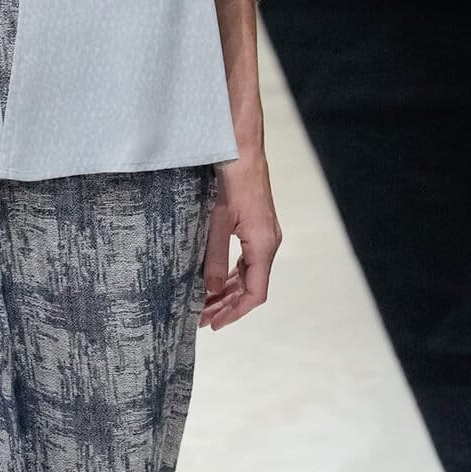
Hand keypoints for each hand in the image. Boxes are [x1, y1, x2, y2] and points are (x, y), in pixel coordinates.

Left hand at [200, 149, 280, 329]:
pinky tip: (213, 279)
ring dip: (227, 290)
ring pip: (249, 274)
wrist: (242, 148)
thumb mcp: (217, 221)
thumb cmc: (231, 180)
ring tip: (204, 303)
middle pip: (252, 287)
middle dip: (227, 305)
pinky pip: (246, 259)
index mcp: (264, 245)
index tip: (214, 324)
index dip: (235, 312)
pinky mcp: (257, 226)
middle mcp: (269, 243)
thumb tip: (210, 290)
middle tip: (201, 318)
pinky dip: (231, 273)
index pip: (255, 293)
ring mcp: (264, 234)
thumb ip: (213, 257)